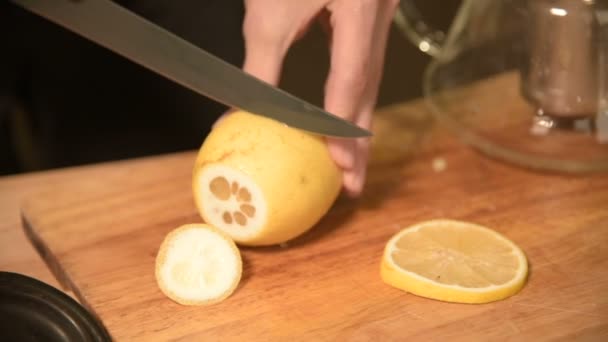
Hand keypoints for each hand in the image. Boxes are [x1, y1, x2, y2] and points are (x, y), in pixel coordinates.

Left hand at [241, 0, 398, 196]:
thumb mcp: (268, 13)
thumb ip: (258, 68)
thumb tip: (240, 116)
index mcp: (357, 5)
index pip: (352, 74)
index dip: (345, 123)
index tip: (340, 164)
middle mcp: (378, 8)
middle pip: (369, 85)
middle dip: (360, 138)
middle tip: (354, 182)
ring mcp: (380, 7)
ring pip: (370, 74)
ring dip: (357, 120)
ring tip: (349, 161)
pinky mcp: (370, 9)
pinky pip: (364, 59)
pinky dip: (353, 93)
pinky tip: (343, 116)